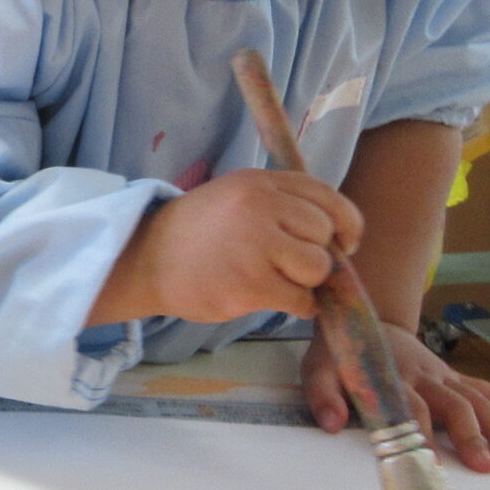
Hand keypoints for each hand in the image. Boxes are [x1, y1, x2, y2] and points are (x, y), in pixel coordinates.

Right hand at [102, 169, 365, 325]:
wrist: (144, 260)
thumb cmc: (195, 233)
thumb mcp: (235, 197)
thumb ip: (281, 204)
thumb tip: (338, 237)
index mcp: (259, 183)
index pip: (327, 198)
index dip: (345, 225)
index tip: (344, 243)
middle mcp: (260, 207)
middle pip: (325, 234)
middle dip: (316, 255)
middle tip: (290, 265)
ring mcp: (254, 246)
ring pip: (317, 268)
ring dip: (306, 281)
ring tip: (278, 281)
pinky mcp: (250, 285)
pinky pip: (301, 300)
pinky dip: (296, 306)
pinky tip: (272, 299)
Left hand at [303, 323, 489, 472]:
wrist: (365, 315)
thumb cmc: (341, 351)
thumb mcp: (318, 369)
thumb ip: (323, 396)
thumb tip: (333, 425)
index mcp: (391, 377)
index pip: (411, 409)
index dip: (421, 436)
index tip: (431, 464)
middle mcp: (422, 375)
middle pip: (454, 405)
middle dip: (472, 436)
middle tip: (487, 467)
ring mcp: (442, 374)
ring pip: (476, 398)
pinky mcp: (452, 374)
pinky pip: (483, 388)